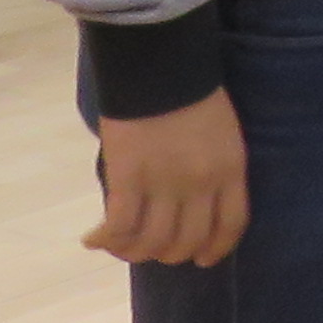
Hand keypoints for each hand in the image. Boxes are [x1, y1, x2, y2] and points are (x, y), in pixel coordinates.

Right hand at [86, 91, 249, 267]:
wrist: (160, 62)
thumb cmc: (192, 89)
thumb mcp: (222, 132)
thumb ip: (216, 167)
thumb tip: (198, 202)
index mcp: (230, 169)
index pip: (231, 224)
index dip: (217, 249)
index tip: (204, 259)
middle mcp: (201, 183)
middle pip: (188, 239)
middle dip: (171, 253)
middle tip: (155, 251)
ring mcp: (164, 183)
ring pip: (152, 241)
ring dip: (135, 252)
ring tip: (122, 247)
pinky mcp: (128, 178)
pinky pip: (119, 225)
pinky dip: (105, 239)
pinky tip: (92, 239)